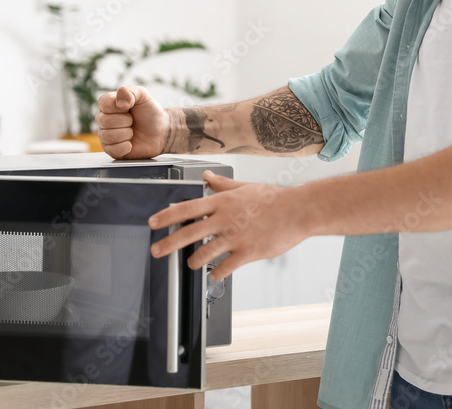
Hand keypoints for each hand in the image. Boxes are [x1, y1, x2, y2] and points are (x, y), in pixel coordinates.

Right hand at [96, 86, 168, 158]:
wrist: (161, 132)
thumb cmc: (150, 112)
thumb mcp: (142, 95)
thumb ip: (129, 92)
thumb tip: (120, 104)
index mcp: (108, 104)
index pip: (104, 103)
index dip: (119, 106)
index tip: (130, 107)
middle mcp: (103, 119)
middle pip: (105, 121)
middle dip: (126, 121)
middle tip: (133, 120)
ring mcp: (105, 135)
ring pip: (108, 136)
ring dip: (126, 133)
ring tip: (132, 131)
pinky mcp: (111, 150)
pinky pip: (112, 150)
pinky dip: (126, 146)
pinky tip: (131, 143)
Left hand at [147, 171, 310, 279]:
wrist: (298, 211)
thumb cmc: (274, 198)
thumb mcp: (244, 187)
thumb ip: (222, 184)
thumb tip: (207, 177)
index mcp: (223, 202)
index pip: (187, 208)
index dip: (167, 215)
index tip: (153, 222)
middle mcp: (225, 219)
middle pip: (188, 233)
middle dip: (168, 243)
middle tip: (156, 251)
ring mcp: (235, 237)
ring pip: (204, 254)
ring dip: (193, 261)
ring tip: (191, 264)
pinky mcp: (247, 253)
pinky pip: (225, 268)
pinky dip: (217, 273)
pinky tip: (216, 274)